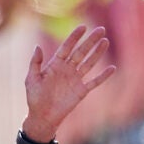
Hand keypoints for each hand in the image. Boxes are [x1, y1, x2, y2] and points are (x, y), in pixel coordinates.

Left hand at [22, 24, 115, 142]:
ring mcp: (75, 79)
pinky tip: (112, 68)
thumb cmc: (35, 97)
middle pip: (81, 52)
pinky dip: (103, 76)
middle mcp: (67, 69)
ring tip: (105, 41)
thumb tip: (37, 47)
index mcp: (56, 64)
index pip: (67, 47)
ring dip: (98, 53)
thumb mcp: (31, 79)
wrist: (42, 116)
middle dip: (91, 41)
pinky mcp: (81, 91)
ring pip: (89, 63)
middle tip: (101, 30)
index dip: (75, 37)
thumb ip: (35, 63)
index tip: (83, 27)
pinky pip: (94, 82)